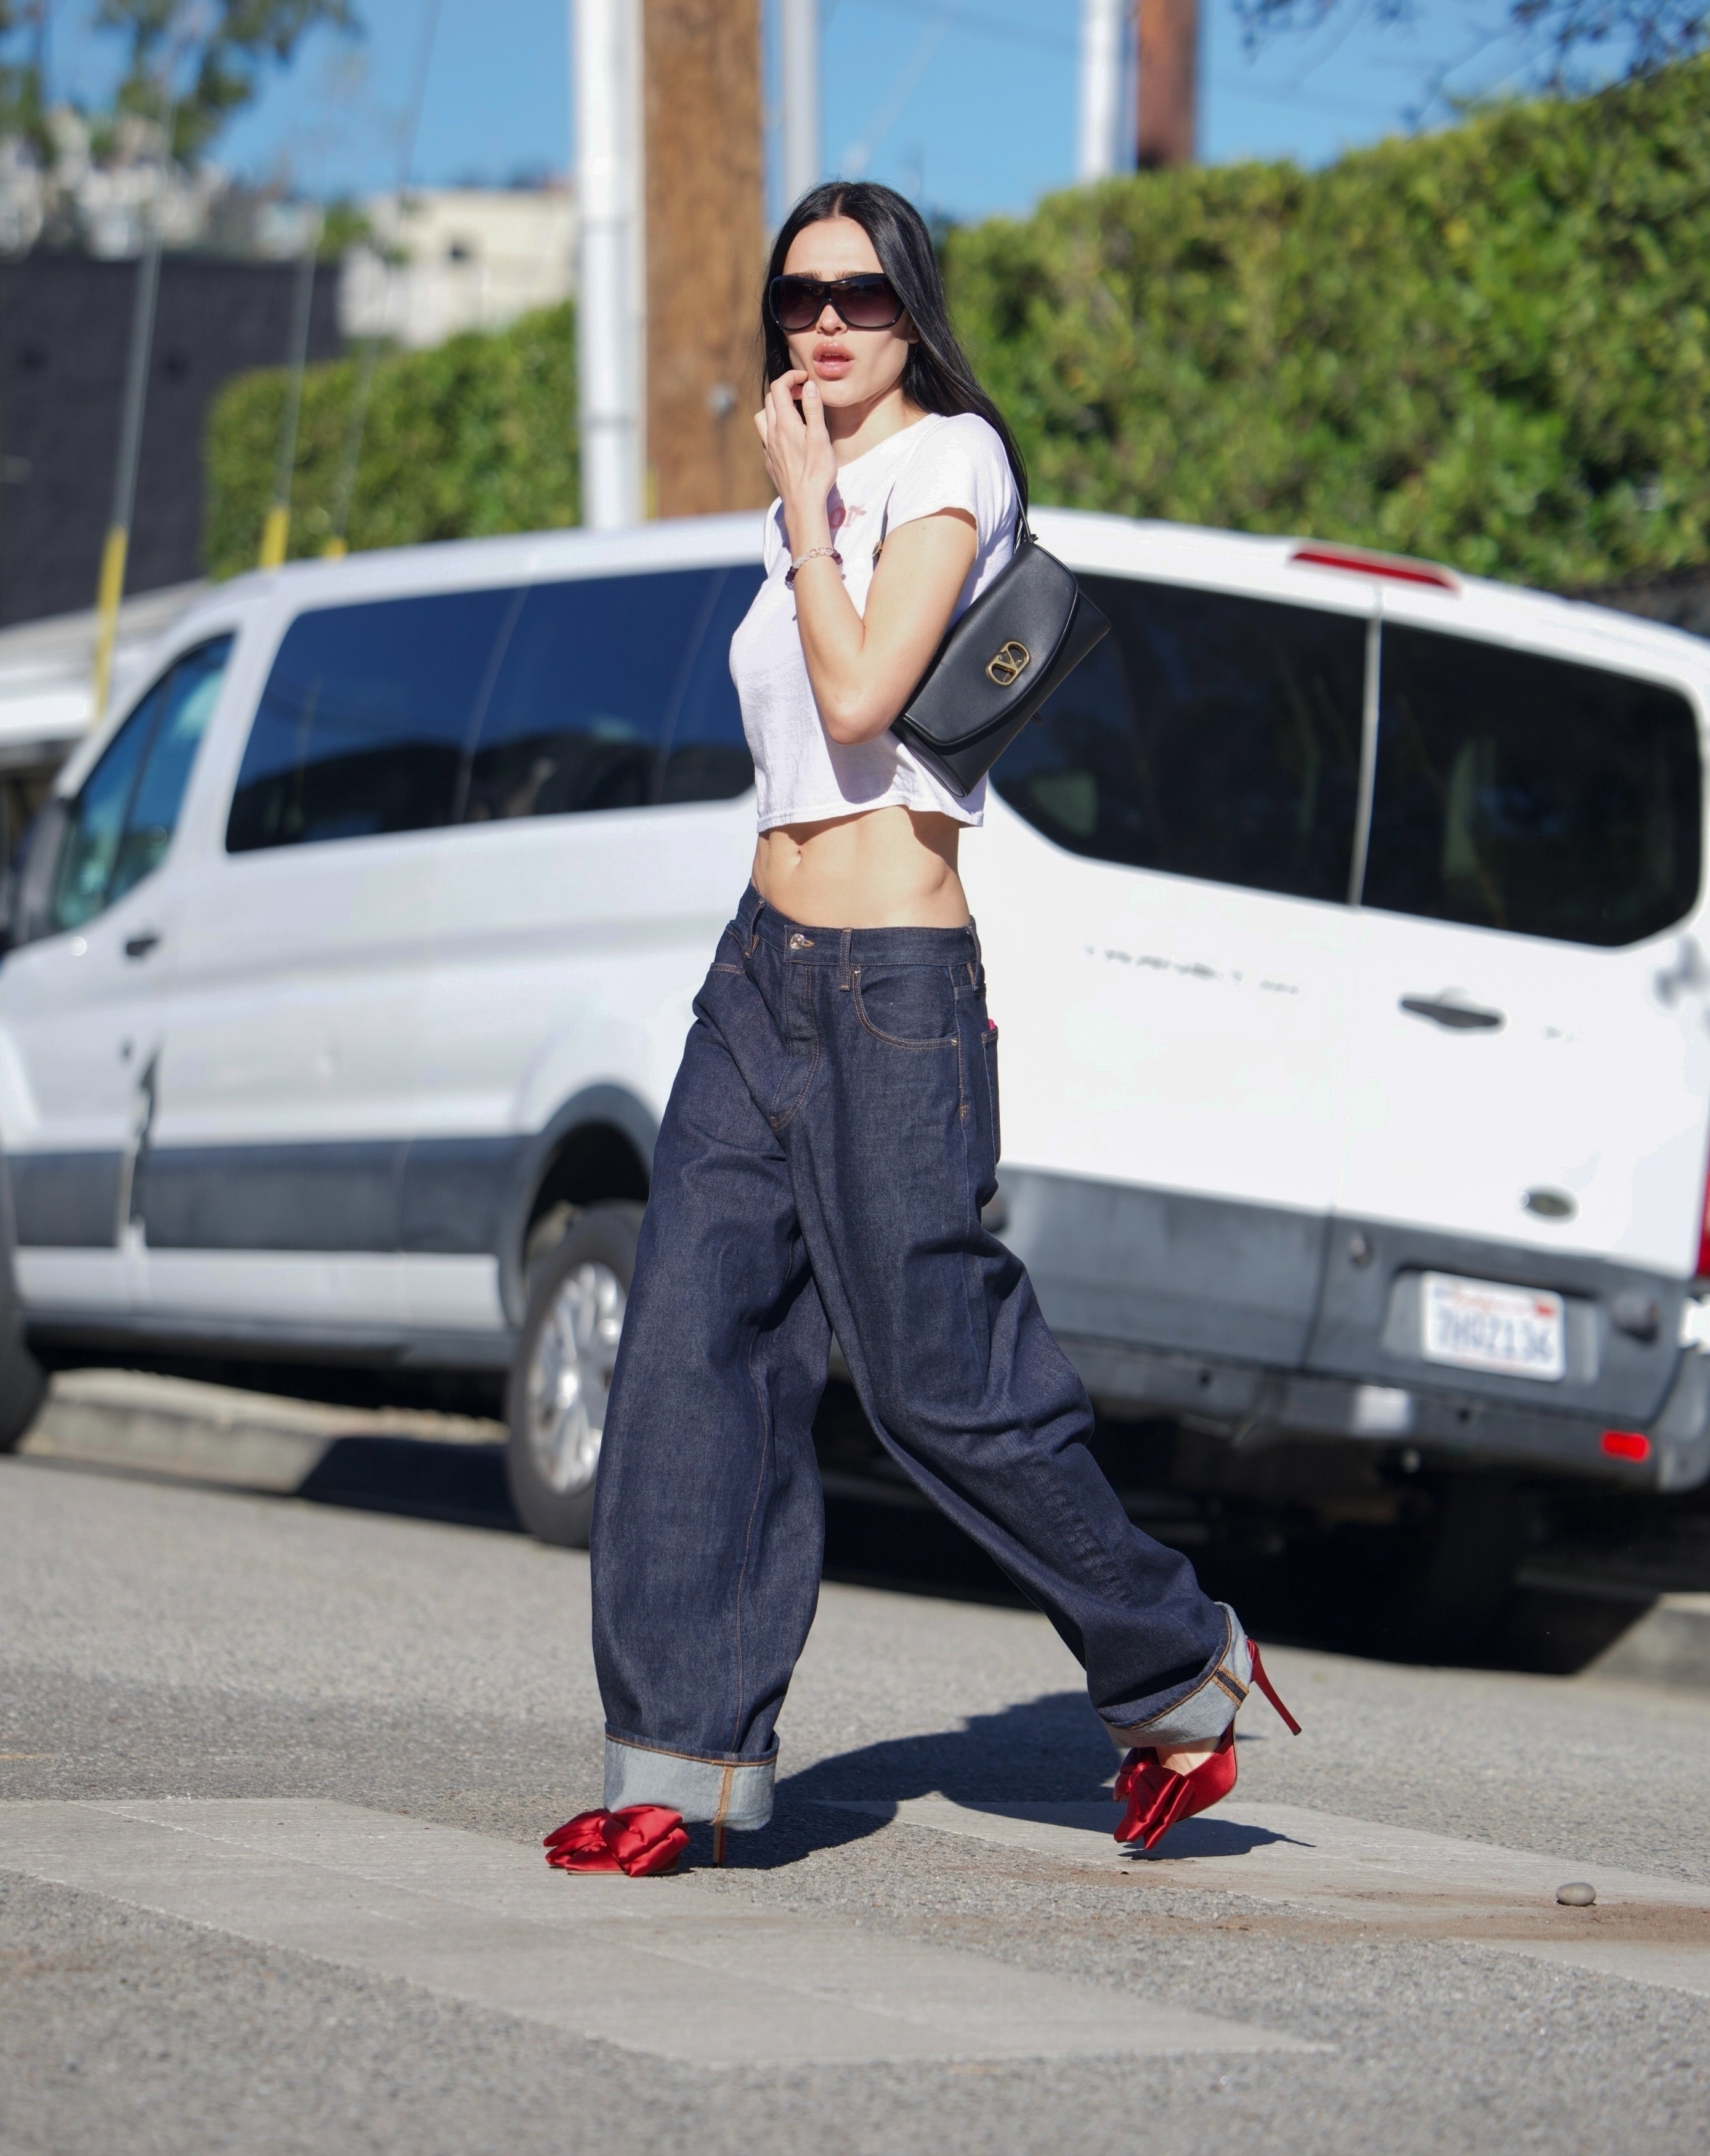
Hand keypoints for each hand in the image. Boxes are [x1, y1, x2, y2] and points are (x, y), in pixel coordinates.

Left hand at [754, 370, 836, 552]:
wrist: (803, 503)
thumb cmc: (816, 472)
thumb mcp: (820, 437)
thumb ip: (813, 409)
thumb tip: (809, 385)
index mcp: (784, 423)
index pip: (779, 387)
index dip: (792, 377)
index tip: (806, 379)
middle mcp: (771, 433)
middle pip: (770, 399)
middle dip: (785, 389)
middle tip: (804, 393)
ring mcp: (768, 448)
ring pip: (762, 417)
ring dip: (775, 408)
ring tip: (792, 413)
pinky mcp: (769, 461)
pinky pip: (765, 436)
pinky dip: (774, 427)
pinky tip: (788, 437)